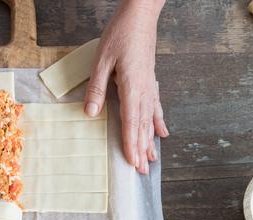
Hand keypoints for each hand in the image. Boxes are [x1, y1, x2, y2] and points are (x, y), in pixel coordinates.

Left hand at [84, 1, 168, 174]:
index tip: (132, 162)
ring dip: (150, 140)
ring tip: (152, 160)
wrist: (140, 15)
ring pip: (150, 119)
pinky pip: (155, 106)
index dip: (132, 144)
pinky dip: (158, 121)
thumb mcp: (102, 60)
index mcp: (133, 86)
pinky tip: (162, 133)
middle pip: (143, 125)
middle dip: (142, 149)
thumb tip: (90, 113)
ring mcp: (149, 85)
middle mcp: (144, 90)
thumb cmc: (121, 34)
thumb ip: (97, 88)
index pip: (131, 122)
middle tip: (142, 172)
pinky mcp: (149, 80)